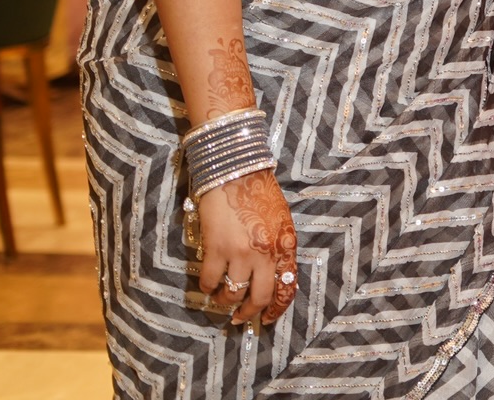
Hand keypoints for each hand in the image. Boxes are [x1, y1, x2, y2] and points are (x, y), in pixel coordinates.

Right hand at [194, 171, 297, 326]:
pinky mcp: (216, 248)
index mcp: (285, 245)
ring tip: (221, 298)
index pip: (286, 287)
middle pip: (260, 297)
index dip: (276, 309)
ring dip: (225, 300)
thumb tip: (271, 277)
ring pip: (233, 293)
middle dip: (249, 313)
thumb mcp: (280, 222)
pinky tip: (208, 284)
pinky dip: (207, 288)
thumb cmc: (259, 195)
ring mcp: (241, 252)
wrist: (235, 172)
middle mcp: (266, 252)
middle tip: (239, 318)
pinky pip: (210, 281)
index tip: (266, 320)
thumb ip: (278, 249)